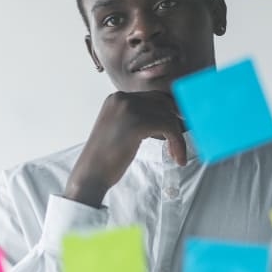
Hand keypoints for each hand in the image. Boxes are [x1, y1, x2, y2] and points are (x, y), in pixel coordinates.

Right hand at [64, 91, 186, 206]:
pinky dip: (177, 143)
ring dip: (177, 136)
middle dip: (175, 120)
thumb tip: (167, 116)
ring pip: (168, 116)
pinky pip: (169, 127)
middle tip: (179, 141)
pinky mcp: (137, 123)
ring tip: (176, 154)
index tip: (178, 127)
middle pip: (162, 103)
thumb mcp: (120, 128)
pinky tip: (177, 158)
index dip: (168, 112)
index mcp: (116, 98)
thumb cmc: (106, 156)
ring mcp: (129, 109)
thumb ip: (138, 117)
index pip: (152, 97)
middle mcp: (122, 98)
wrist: (91, 173)